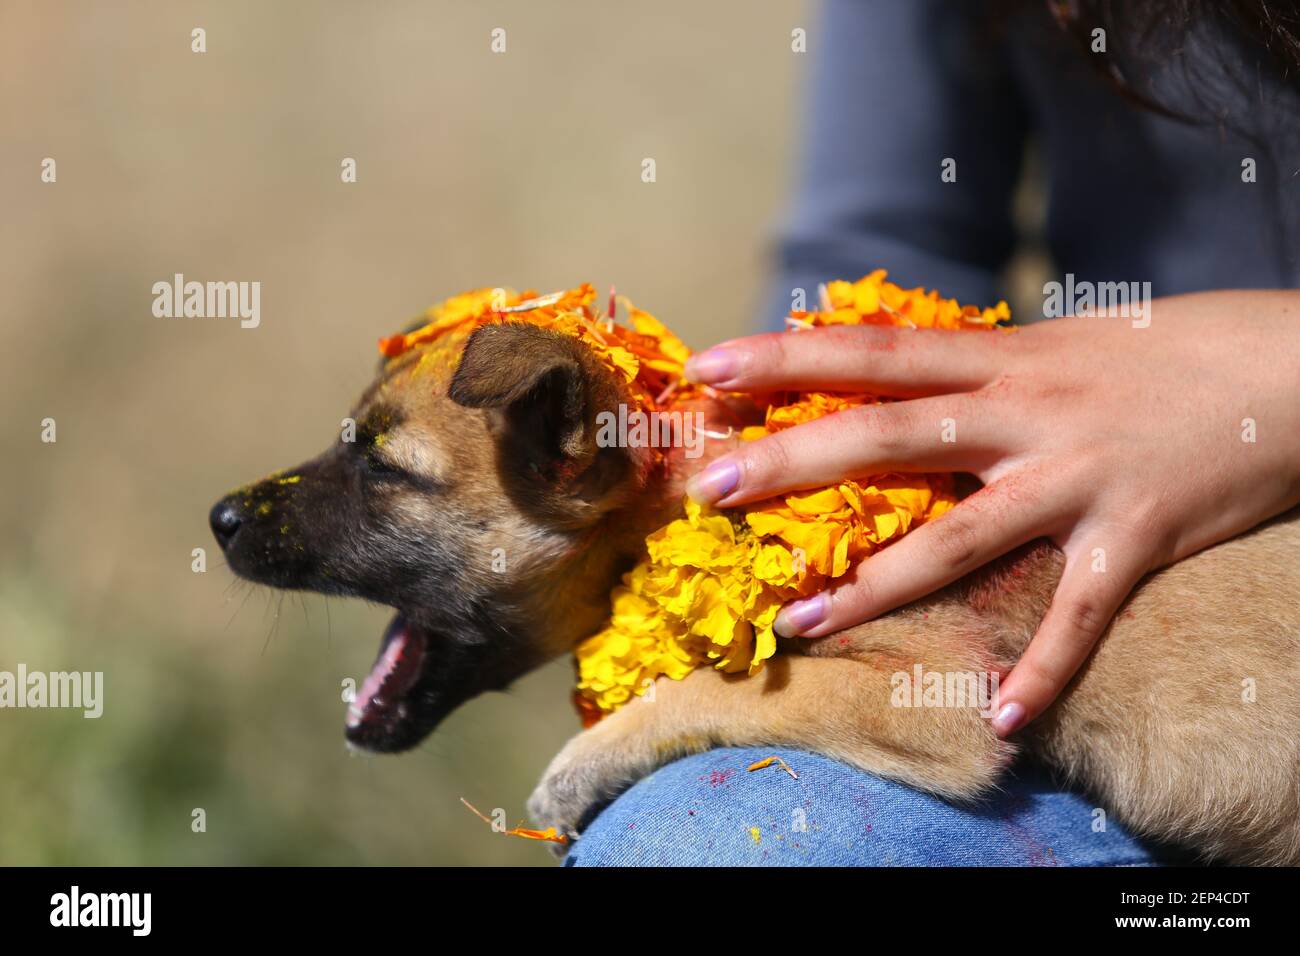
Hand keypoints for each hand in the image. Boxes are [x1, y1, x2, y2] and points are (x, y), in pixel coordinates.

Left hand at [682, 291, 1299, 734]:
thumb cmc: (1165, 352)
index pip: (876, 352)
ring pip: (958, 536)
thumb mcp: (1059, 343)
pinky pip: (1081, 616)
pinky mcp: (1138, 536)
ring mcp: (1080, 476)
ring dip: (874, 585)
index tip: (709, 368)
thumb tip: (896, 373)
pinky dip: (1042, 669)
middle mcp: (1030, 412)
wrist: (1291, 364)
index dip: (787, 355)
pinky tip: (1000, 719)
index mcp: (1005, 358)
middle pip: (890, 434)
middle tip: (711, 487)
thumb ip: (979, 367)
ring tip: (798, 621)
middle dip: (794, 460)